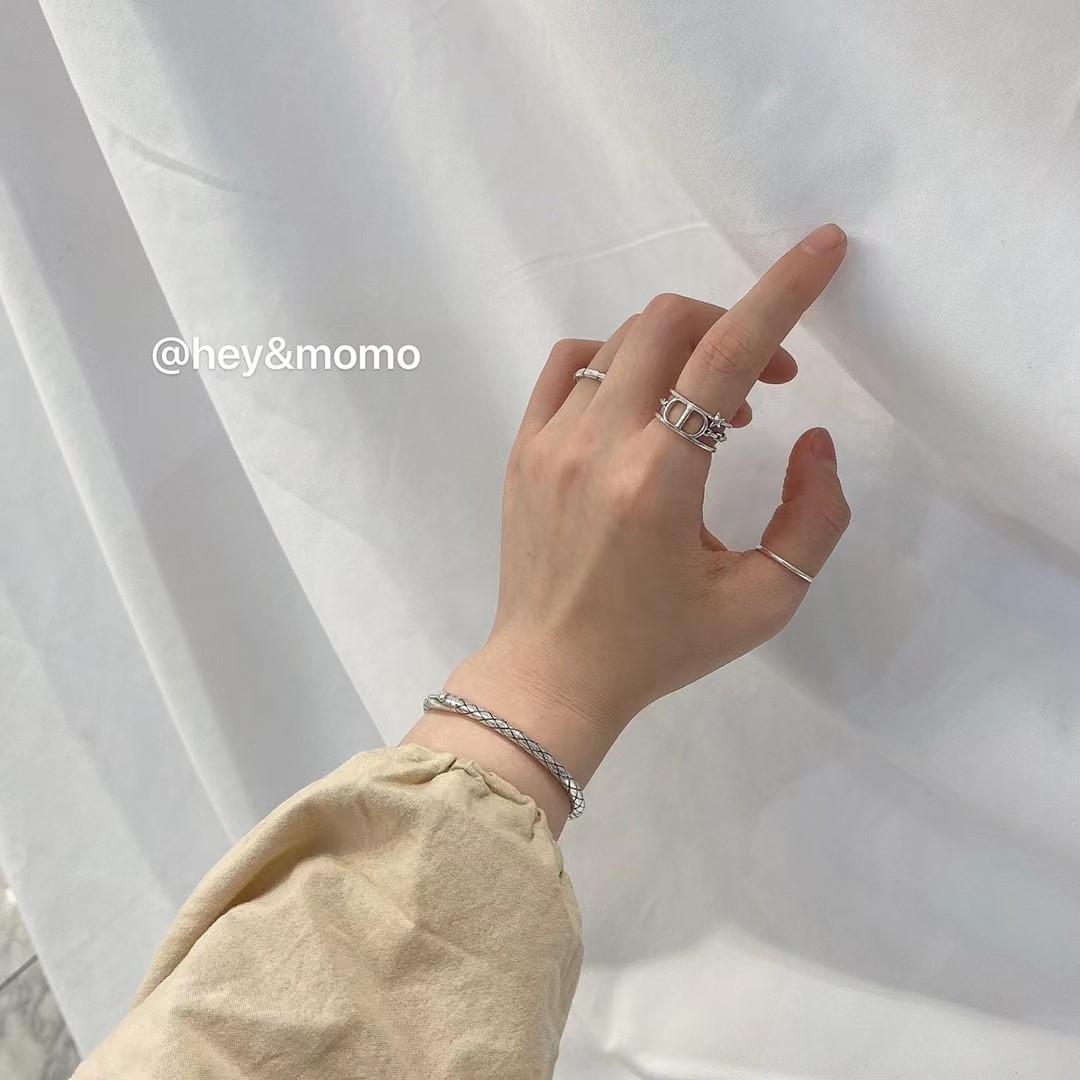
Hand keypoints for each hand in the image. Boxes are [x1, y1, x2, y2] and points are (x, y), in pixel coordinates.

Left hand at [405, 223, 851, 833]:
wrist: (552, 673)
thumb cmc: (660, 647)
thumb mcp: (762, 603)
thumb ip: (813, 518)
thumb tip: (814, 438)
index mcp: (657, 481)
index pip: (727, 354)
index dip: (783, 292)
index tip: (822, 248)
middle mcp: (597, 445)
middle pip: (669, 322)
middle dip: (734, 324)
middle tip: (766, 384)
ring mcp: (549, 441)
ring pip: (622, 337)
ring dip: (681, 347)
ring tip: (708, 411)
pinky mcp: (523, 448)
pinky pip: (570, 362)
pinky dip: (619, 359)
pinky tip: (641, 402)